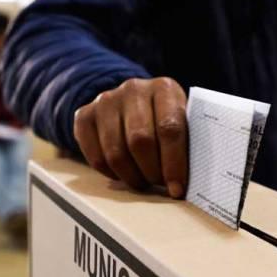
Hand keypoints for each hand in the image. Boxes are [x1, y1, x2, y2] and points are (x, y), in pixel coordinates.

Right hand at [73, 77, 187, 198]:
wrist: (132, 102)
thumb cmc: (164, 119)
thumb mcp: (183, 121)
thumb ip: (188, 143)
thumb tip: (191, 183)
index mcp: (164, 88)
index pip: (170, 128)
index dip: (173, 164)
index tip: (176, 188)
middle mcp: (134, 89)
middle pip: (140, 141)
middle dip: (151, 172)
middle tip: (158, 184)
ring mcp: (106, 100)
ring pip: (116, 153)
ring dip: (131, 176)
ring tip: (143, 182)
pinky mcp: (85, 115)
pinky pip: (95, 157)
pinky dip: (110, 173)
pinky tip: (123, 174)